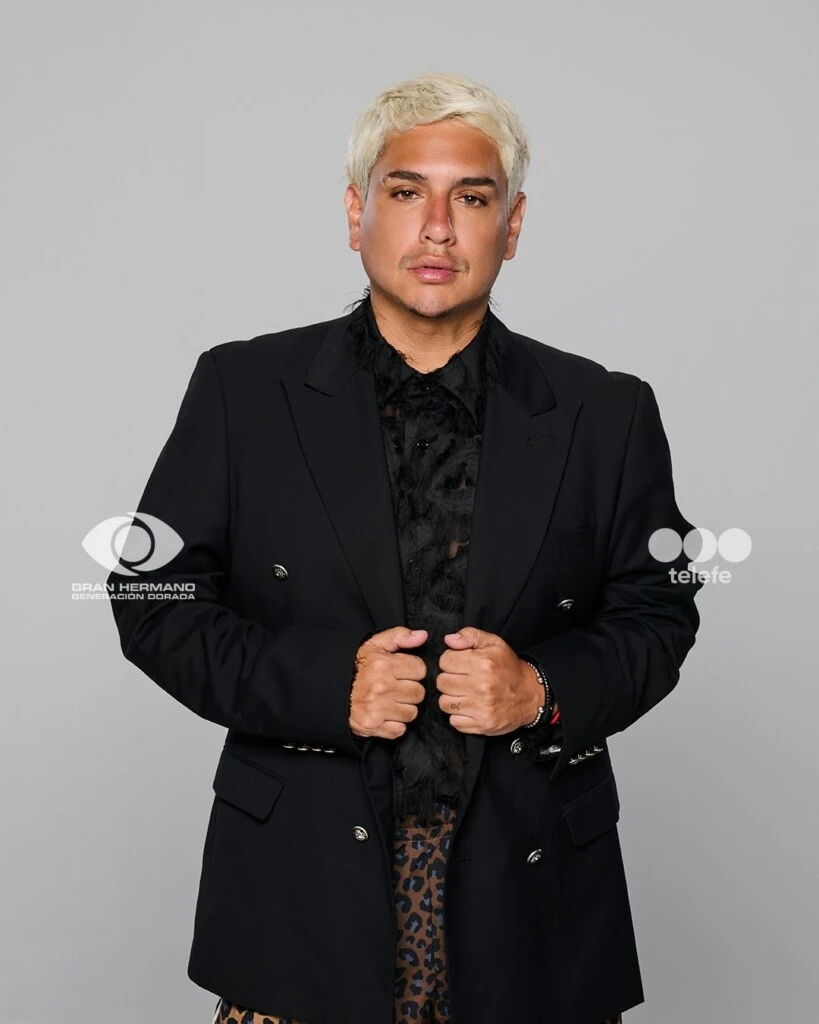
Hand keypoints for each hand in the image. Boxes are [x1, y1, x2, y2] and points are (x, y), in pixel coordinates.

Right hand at [349, 626, 427, 740]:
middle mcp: (382, 687)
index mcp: (384, 665)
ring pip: (412, 712)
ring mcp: (378, 708)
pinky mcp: (373, 725)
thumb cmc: (354, 667)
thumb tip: (422, 635)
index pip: (420, 670)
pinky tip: (386, 714)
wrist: (328, 689)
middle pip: (419, 693)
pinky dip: (395, 724)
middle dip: (410, 689)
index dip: (413, 670)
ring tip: (391, 700)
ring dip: (404, 708)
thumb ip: (399, 636)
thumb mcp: (374, 644)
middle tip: (398, 686)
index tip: (403, 672)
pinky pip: (400, 729)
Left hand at [436, 626, 543, 735]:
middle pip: (442, 682)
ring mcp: (481, 708)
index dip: (450, 661)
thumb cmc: (509, 668)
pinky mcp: (482, 725)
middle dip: (449, 679)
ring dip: (451, 698)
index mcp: (483, 663)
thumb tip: (449, 640)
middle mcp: (481, 686)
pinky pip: (454, 721)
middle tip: (461, 680)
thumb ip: (470, 635)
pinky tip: (469, 707)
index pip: (445, 661)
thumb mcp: (494, 644)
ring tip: (464, 694)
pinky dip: (458, 716)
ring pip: (444, 703)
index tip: (459, 665)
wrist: (530, 695)